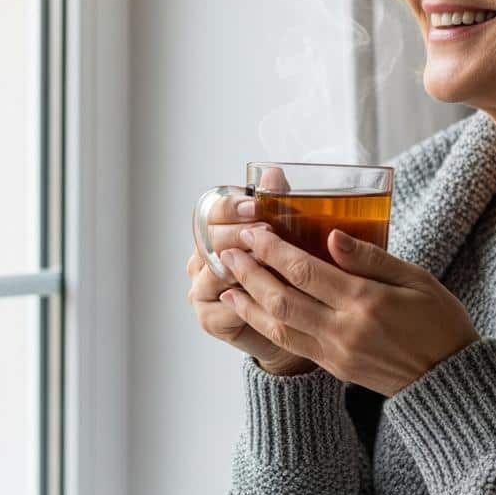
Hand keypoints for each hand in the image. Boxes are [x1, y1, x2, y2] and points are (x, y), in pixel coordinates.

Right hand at [186, 168, 316, 376]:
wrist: (293, 321)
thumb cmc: (288, 274)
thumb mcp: (288, 236)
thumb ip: (276, 205)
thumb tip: (273, 173)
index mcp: (215, 233)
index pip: (211, 212)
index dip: (231, 207)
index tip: (254, 206)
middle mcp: (201, 260)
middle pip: (210, 240)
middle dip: (239, 234)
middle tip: (267, 231)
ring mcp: (201, 289)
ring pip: (215, 273)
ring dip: (244, 266)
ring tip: (270, 260)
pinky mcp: (209, 319)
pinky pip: (222, 309)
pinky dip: (245, 302)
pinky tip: (266, 296)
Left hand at [217, 227, 479, 397]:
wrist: (449, 379)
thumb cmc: (439, 321)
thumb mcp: (417, 278)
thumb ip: (371, 257)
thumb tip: (330, 236)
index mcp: (366, 302)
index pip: (305, 271)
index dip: (273, 250)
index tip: (253, 231)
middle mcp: (345, 330)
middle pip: (282, 298)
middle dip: (250, 273)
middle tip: (227, 252)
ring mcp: (336, 353)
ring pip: (279, 326)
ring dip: (249, 302)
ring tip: (226, 282)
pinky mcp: (335, 368)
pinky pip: (291, 344)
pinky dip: (266, 325)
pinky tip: (253, 310)